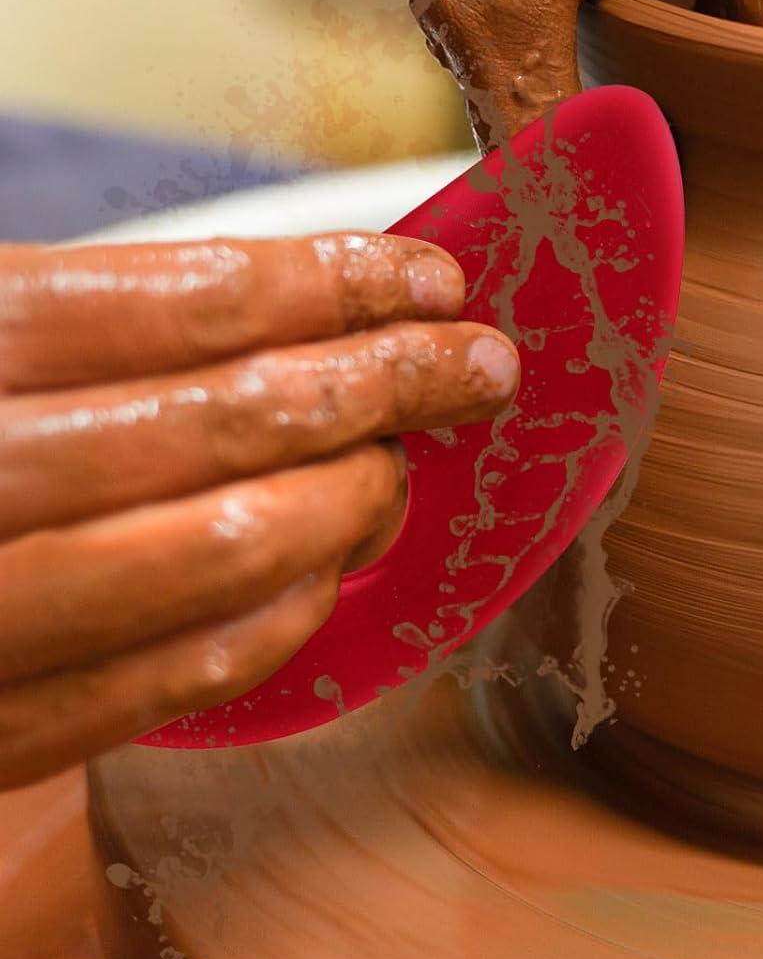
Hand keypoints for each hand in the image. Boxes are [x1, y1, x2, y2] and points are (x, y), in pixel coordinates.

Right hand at [0, 233, 516, 787]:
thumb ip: (86, 322)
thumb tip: (298, 309)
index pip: (186, 301)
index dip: (335, 286)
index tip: (435, 277)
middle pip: (223, 420)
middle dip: (381, 386)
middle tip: (480, 367)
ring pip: (214, 556)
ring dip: (342, 504)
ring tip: (404, 467)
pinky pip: (165, 681)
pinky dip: (272, 620)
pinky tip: (324, 573)